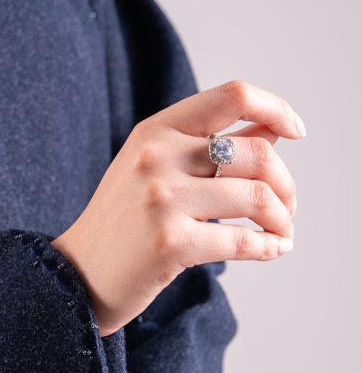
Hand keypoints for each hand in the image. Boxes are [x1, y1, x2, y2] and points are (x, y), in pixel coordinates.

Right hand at [52, 80, 303, 334]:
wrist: (77, 276)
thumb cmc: (124, 223)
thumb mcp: (158, 169)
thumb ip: (213, 144)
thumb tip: (276, 126)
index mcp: (155, 131)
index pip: (231, 96)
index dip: (275, 107)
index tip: (296, 131)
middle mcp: (156, 157)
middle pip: (257, 154)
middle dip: (285, 184)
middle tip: (286, 206)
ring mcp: (162, 200)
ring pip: (258, 197)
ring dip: (282, 218)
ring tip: (281, 230)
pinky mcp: (170, 243)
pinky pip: (243, 240)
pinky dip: (270, 247)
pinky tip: (274, 249)